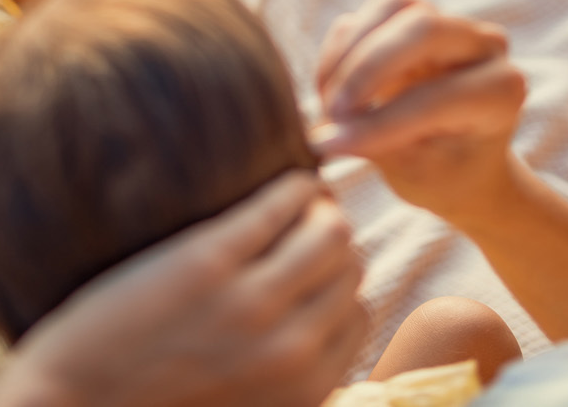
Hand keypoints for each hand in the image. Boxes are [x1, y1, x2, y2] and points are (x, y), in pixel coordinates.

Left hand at [0, 172, 366, 406]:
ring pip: (330, 231)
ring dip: (320, 209)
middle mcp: (290, 351)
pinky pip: (279, 205)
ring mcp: (251, 303)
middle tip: (308, 224)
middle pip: (348, 269)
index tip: (319, 265)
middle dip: (334, 243)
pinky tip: (286, 183)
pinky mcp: (207, 260)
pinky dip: (293, 187)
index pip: (360, 318)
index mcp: (302, 393)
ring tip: (300, 199)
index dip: (341, 285)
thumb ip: (283, 385)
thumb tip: (305, 341)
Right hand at [313, 0, 527, 224]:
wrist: (459, 161)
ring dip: (350, 51)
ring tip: (329, 101)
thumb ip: (376, 147)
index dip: (381, 122)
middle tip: (332, 113)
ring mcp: (451, 22)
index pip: (437, 96)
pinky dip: (342, 47)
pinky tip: (330, 90)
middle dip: (366, 70)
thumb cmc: (445, 174)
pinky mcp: (417, 13)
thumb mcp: (417, 174)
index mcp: (502, 90)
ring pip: (395, 4)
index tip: (335, 146)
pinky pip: (372, 11)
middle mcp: (485, 45)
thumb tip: (325, 135)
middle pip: (422, 28)